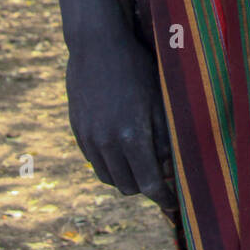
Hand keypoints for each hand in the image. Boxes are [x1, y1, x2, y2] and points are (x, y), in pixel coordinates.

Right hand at [65, 20, 176, 212]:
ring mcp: (89, 138)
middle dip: (146, 188)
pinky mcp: (77, 130)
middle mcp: (107, 144)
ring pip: (108, 178)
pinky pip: (94, 161)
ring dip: (125, 178)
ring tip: (140, 166)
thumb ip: (164, 137)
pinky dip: (109, 164)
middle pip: (127, 187)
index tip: (172, 204)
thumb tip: (169, 165)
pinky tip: (120, 150)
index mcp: (132, 137)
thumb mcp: (158, 99)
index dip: (163, 198)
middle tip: (159, 180)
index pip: (150, 184)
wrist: (97, 45)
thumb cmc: (136, 67)